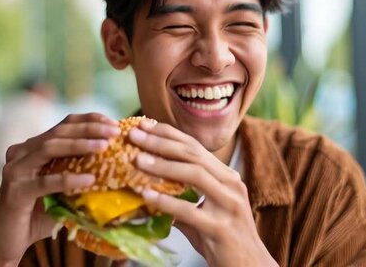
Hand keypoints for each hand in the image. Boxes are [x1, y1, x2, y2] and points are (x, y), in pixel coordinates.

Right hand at [0, 113, 120, 265]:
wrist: (9, 242)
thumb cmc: (41, 213)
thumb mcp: (64, 188)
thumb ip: (79, 172)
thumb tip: (117, 162)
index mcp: (34, 146)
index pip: (64, 124)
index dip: (89, 120)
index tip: (113, 123)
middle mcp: (21, 152)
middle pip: (59, 131)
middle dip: (89, 129)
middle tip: (114, 131)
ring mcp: (15, 170)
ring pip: (50, 148)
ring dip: (79, 145)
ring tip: (104, 147)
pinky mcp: (15, 191)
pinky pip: (45, 182)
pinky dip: (69, 180)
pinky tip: (90, 180)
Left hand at [129, 120, 277, 266]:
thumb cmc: (223, 240)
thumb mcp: (204, 212)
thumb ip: (182, 199)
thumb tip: (147, 190)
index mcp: (227, 177)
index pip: (195, 147)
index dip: (169, 133)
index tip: (144, 124)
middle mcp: (231, 185)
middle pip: (194, 155)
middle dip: (162, 142)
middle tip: (134, 135)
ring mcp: (229, 206)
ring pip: (195, 175)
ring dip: (163, 165)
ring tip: (137, 160)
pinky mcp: (221, 229)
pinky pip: (190, 211)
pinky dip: (166, 202)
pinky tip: (147, 196)